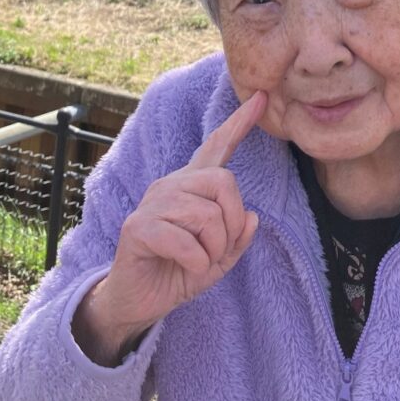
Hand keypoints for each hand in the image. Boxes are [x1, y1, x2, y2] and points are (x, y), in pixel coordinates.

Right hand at [72, 91, 265, 364]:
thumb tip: (253, 216)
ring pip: (207, 215)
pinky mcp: (138, 227)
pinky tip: (185, 268)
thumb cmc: (178, 273)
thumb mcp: (218, 259)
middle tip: (220, 250)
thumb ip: (237, 238)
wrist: (138, 303)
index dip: (239, 123)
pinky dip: (197, 262)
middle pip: (223, 182)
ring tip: (200, 262)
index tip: (261, 97)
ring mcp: (153, 203)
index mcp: (191, 187)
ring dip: (214, 249)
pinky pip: (186, 241)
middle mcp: (171, 185)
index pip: (217, 146)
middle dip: (232, 222)